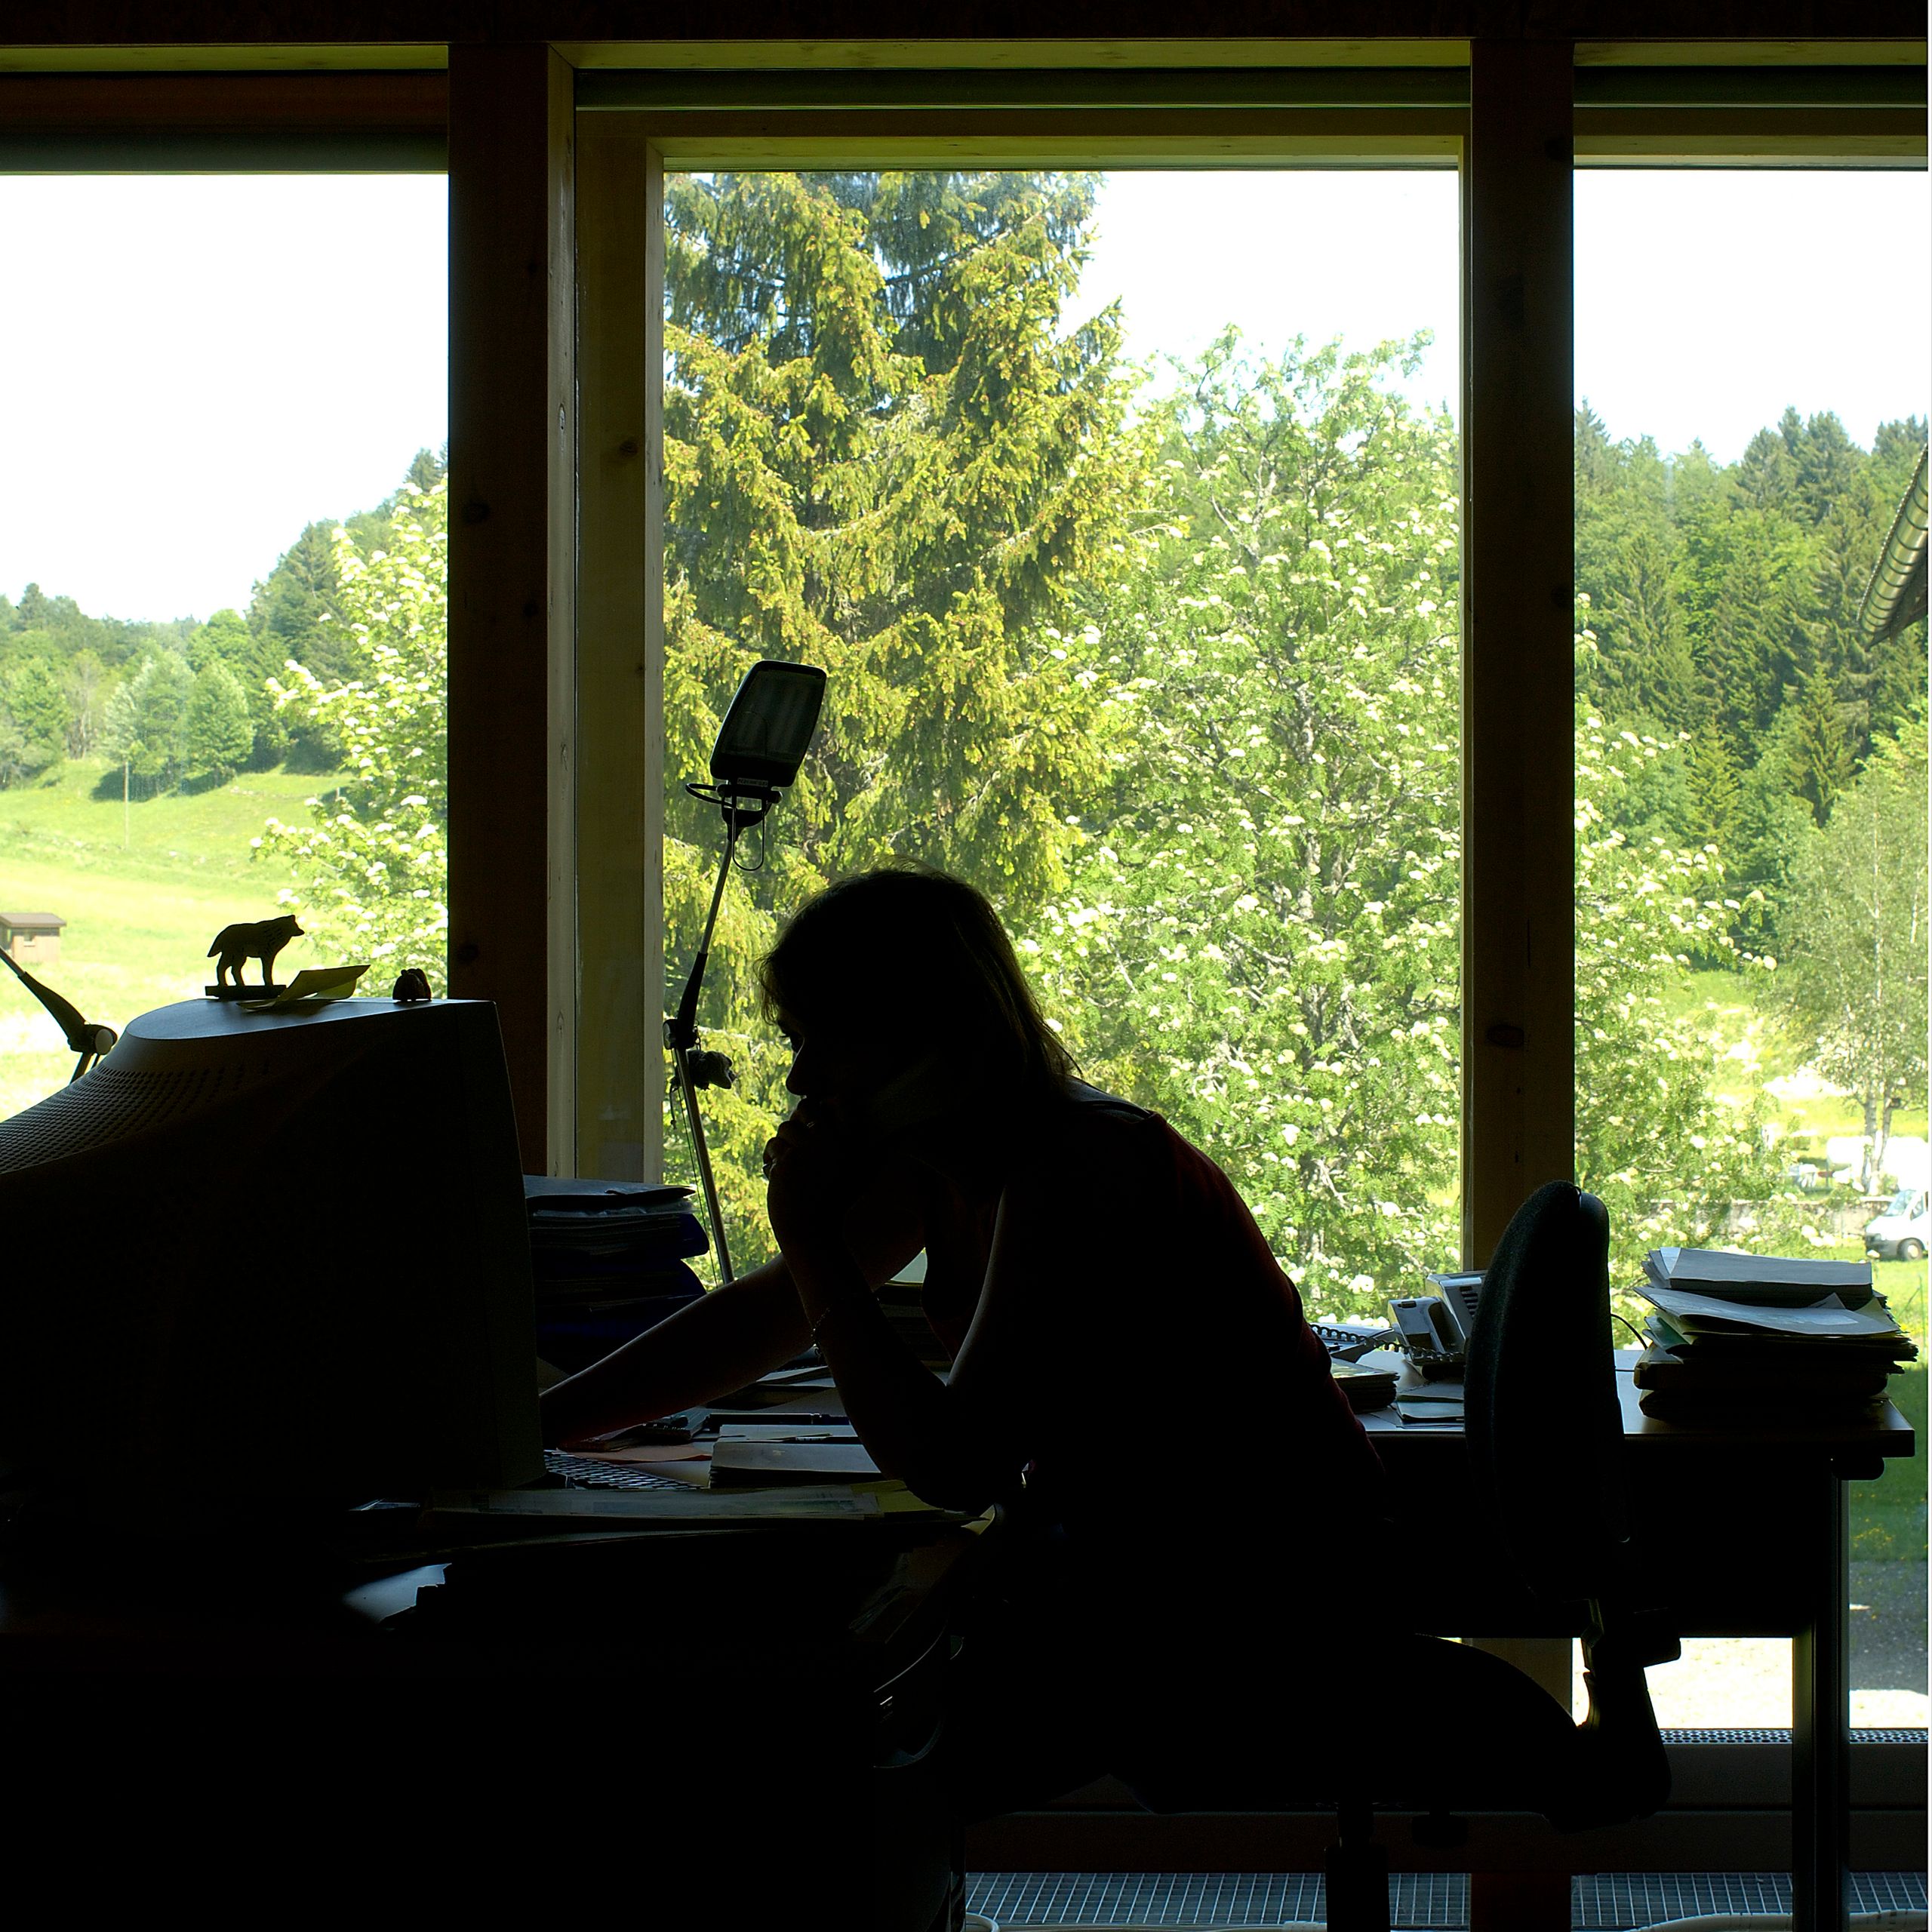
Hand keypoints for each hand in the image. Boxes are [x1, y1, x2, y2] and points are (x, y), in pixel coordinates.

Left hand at [763, 1099, 859, 1261]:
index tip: (820, 1114)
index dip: (827, 1102)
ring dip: (784, 1141)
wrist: (814, 1234)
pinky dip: (772, 1158)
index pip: (842, 1100)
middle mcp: (832, 1143)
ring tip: (788, 1161)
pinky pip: (773, 1146)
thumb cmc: (835, 1205)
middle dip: (799, 1118)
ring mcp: (807, 1152)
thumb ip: (862, 1143)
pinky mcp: (785, 1163)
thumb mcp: (859, 1173)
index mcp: (853, 1143)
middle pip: (807, 1108)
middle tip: (797, 1139)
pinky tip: (777, 1174)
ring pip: (785, 1127)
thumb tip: (857, 1111)